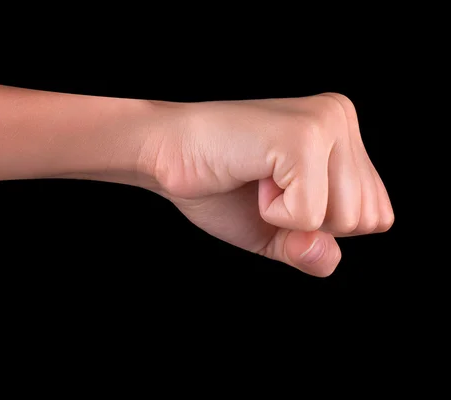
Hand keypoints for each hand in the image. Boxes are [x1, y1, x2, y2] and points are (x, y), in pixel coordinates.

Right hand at [148, 93, 393, 276]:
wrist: (164, 155)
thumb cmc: (217, 187)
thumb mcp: (276, 231)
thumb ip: (312, 250)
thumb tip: (325, 254)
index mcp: (344, 135)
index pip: (375, 215)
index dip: (322, 226)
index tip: (278, 195)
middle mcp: (342, 118)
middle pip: (367, 219)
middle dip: (310, 224)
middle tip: (264, 188)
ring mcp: (325, 123)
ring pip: (346, 219)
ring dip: (290, 217)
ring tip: (258, 180)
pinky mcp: (303, 136)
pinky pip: (311, 214)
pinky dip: (274, 213)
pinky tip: (251, 176)